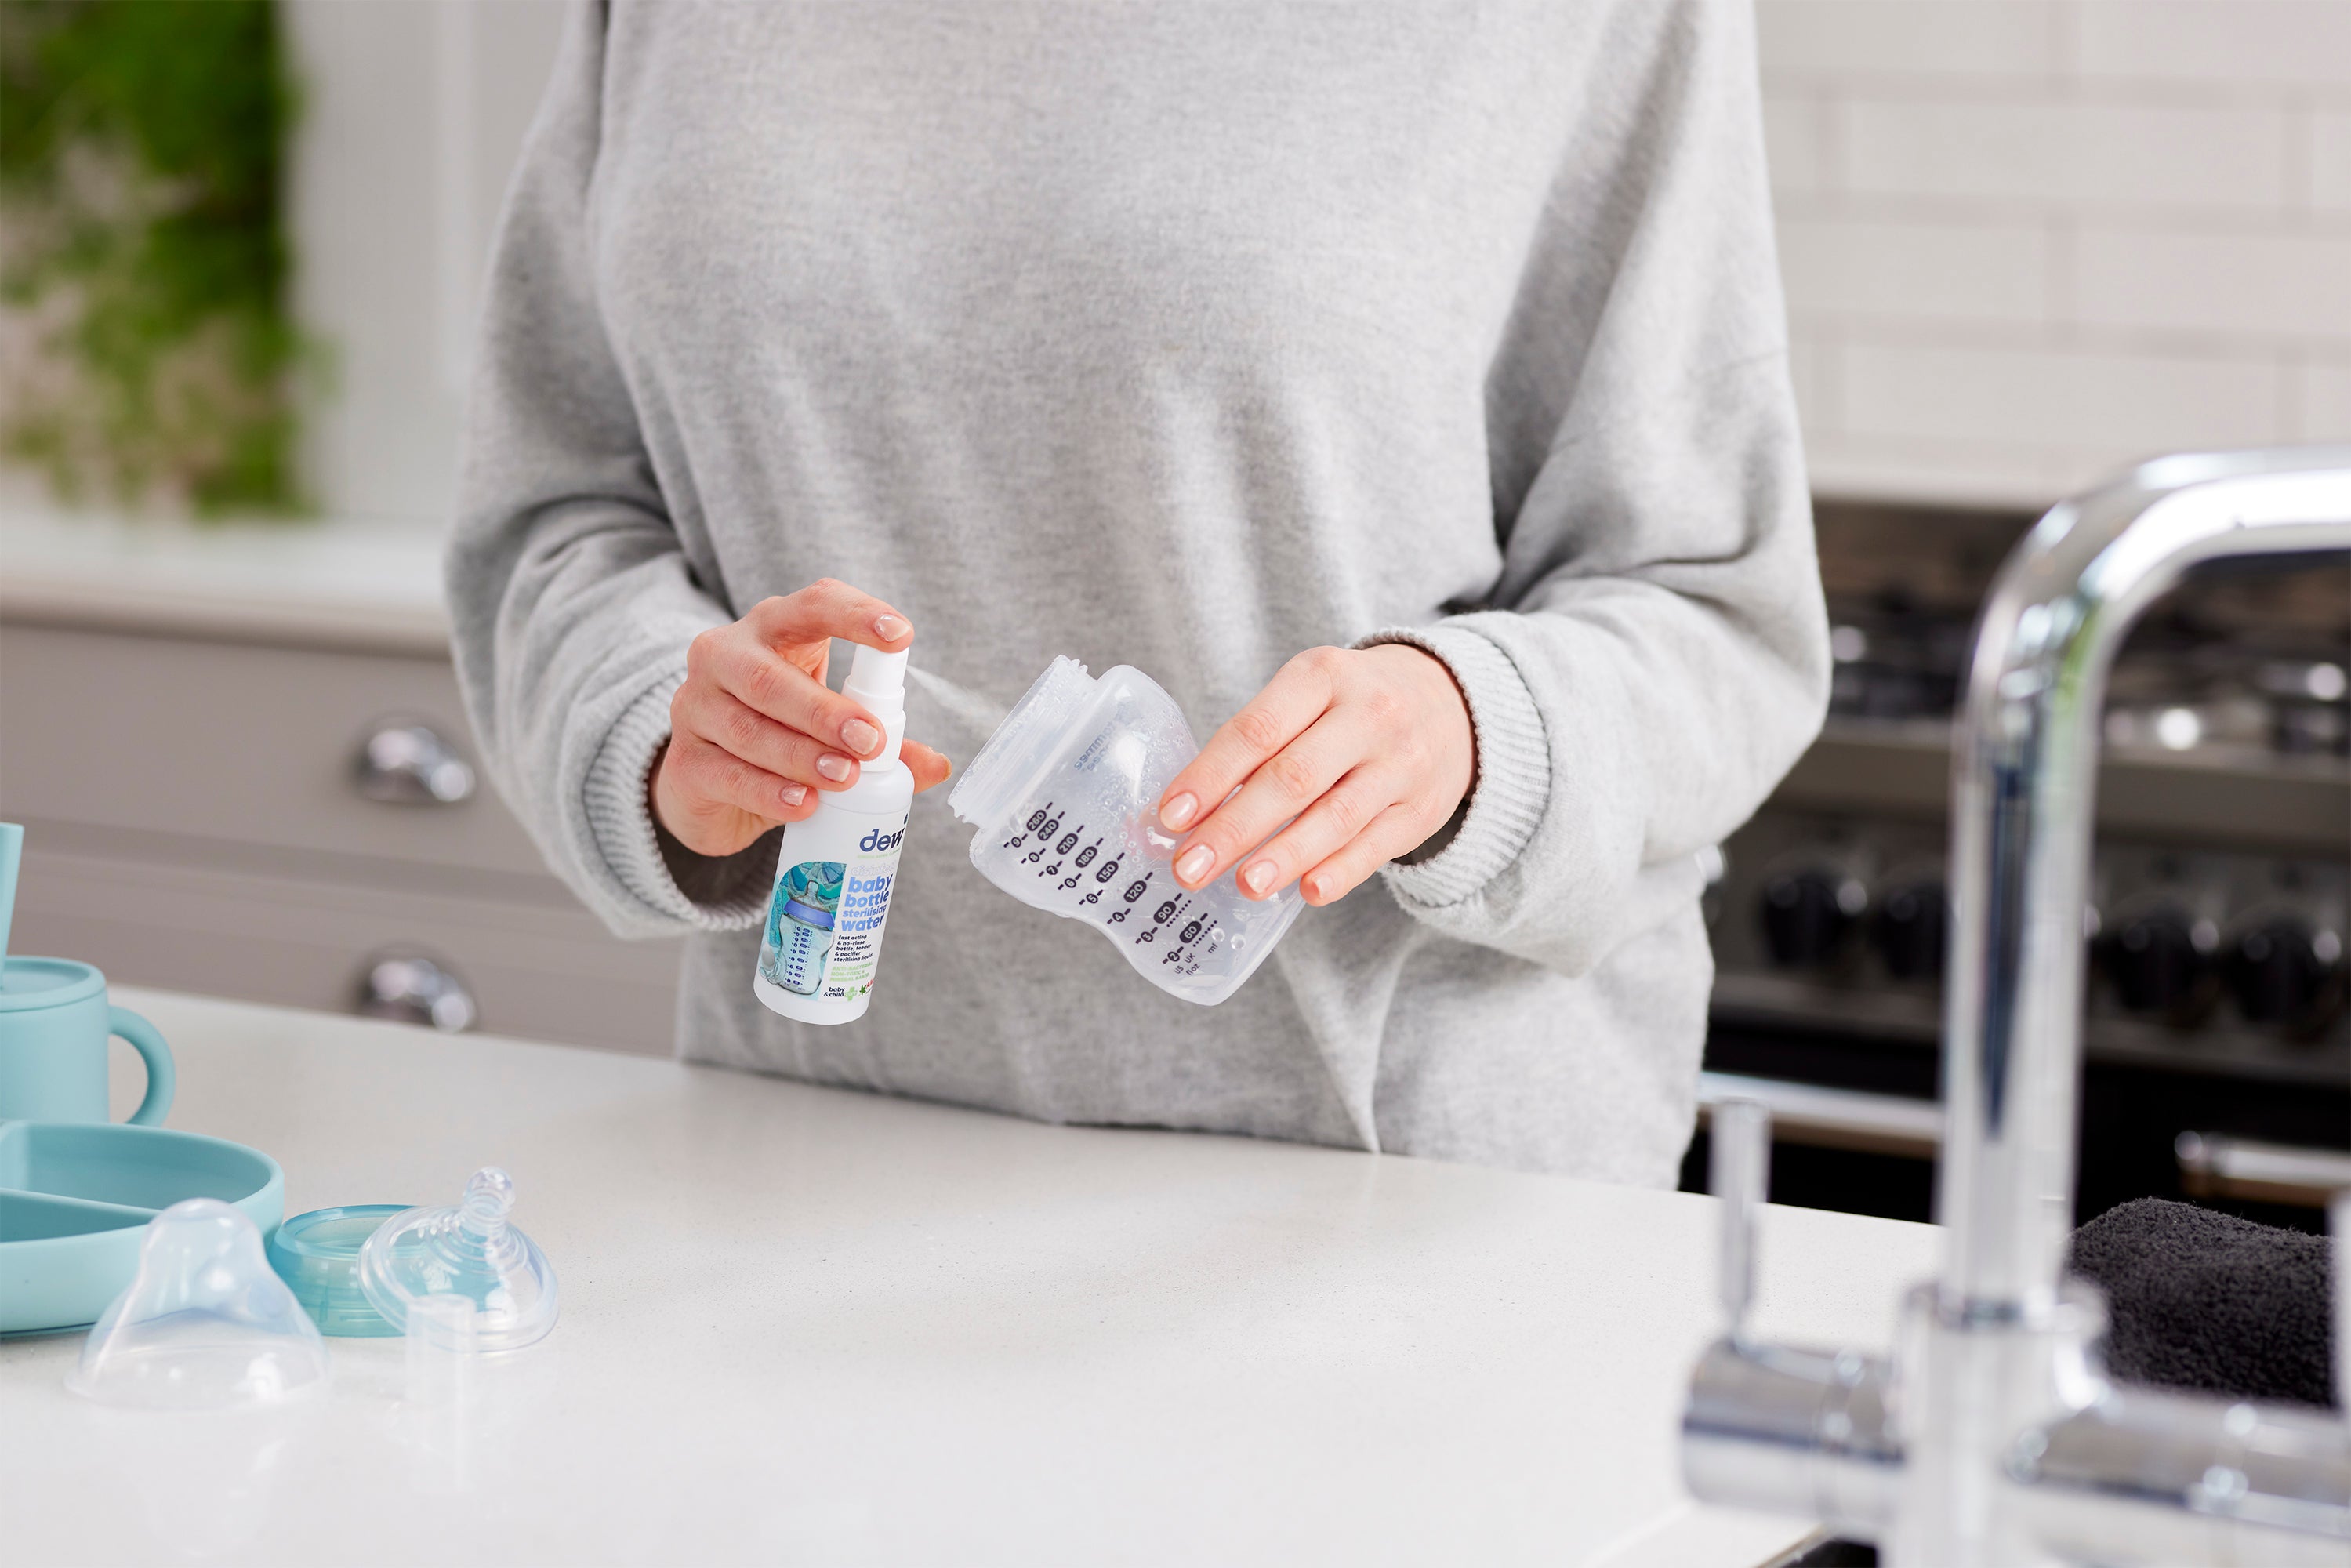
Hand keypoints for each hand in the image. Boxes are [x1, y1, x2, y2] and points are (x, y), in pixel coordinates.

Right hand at [651, 580, 950, 857]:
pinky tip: (803, 804)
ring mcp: (695, 708)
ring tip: (845, 776)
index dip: (855, 616)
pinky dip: (768, 792)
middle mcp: (724, 656)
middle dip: (823, 710)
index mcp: (771, 629)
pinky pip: (727, 775)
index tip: (901, 636)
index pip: (813, 605)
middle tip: (871, 741)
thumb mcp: (832, 727)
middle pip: (768, 676)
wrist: (708, 784)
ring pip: (747, 729)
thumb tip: (937, 764)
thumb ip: (885, 743)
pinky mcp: (685, 762)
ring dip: (801, 755)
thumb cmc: (782, 732)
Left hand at [1156, 644, 1473, 906]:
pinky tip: (1306, 892)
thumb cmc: (1351, 704)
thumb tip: (1179, 816)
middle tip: (1190, 867)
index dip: (1210, 776)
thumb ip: (1253, 744)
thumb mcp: (1308, 694)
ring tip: (1243, 885)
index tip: (1170, 818)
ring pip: (1337, 816)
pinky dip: (1341, 871)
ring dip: (1285, 855)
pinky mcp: (1423, 808)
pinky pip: (1378, 846)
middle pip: (1294, 778)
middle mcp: (1368, 715)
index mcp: (1323, 676)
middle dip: (1236, 827)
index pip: (1257, 730)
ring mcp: (1401, 763)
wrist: (1451, 701)